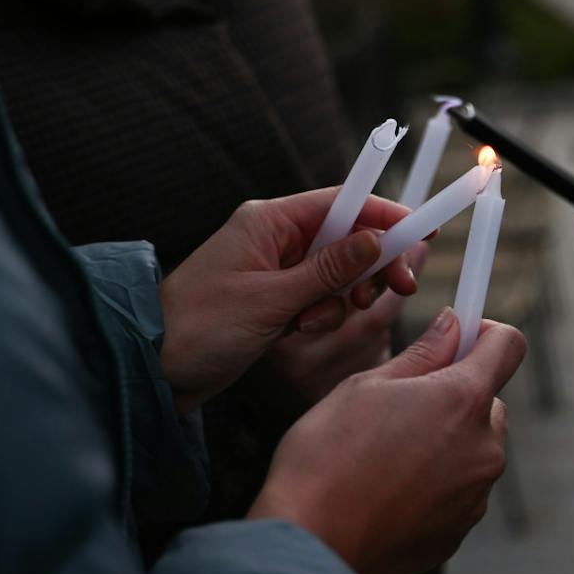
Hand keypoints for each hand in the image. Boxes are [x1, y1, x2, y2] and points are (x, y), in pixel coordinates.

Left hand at [158, 189, 419, 415]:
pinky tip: (297, 333)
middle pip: (346, 237)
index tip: (422, 228)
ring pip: (336, 273)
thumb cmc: (197, 328)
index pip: (342, 202)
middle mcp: (273, 238)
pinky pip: (318, 298)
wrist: (151, 371)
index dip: (385, 214)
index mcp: (268, 221)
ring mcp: (274, 269)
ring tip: (310, 324)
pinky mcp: (273, 300)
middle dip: (369, 266)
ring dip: (337, 300)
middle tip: (392, 291)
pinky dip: (319, 315)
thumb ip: (327, 270)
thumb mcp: (270, 301)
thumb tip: (374, 238)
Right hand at [256, 310, 526, 573]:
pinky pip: (459, 491)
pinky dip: (436, 483)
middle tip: (402, 404)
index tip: (460, 337)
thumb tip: (453, 326)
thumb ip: (422, 354)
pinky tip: (388, 490)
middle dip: (457, 395)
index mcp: (463, 400)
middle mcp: (483, 448)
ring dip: (447, 441)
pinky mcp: (459, 532)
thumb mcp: (367, 386)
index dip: (485, 333)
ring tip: (387, 454)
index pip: (508, 345)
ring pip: (474, 448)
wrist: (310, 546)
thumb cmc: (327, 457)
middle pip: (490, 402)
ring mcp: (475, 496)